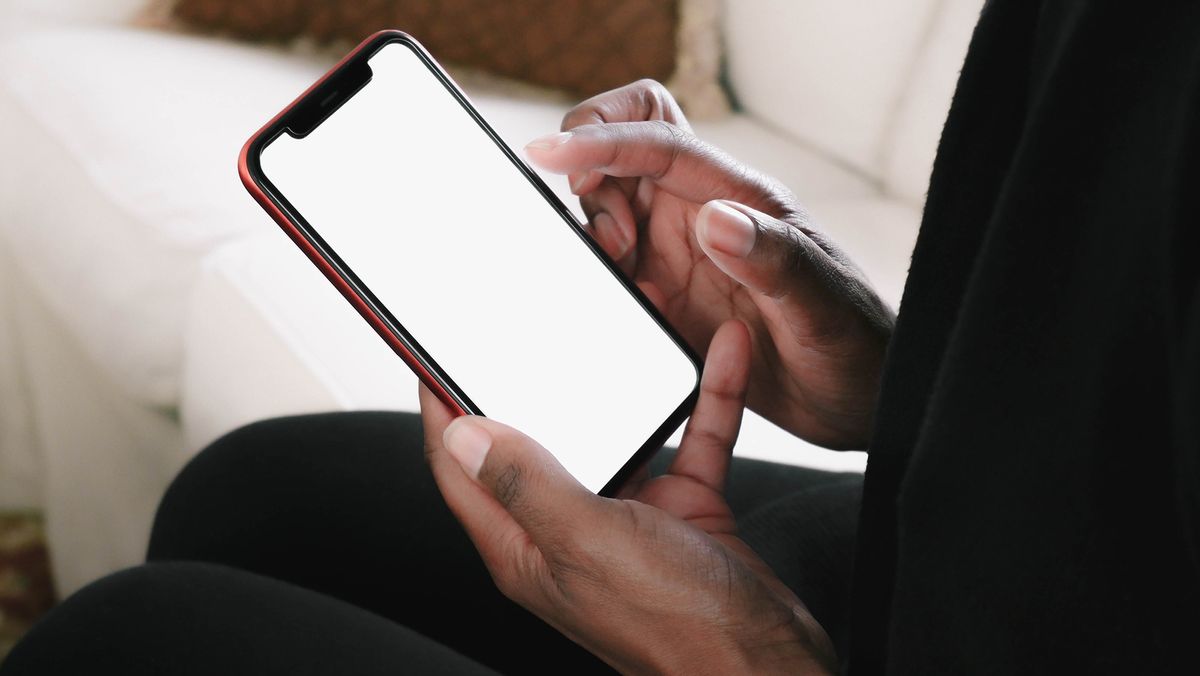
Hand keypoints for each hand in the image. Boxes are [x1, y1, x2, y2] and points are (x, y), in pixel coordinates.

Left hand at [420, 321, 835, 674]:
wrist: (767, 665)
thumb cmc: (676, 626)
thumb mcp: (588, 542)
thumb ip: (527, 485)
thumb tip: (463, 431)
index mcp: (526, 545)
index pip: (460, 468)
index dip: (441, 408)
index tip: (433, 352)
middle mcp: (569, 528)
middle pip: (538, 439)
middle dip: (536, 377)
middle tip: (532, 319)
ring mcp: (628, 516)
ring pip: (617, 431)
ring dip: (625, 381)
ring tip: (627, 321)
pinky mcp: (682, 508)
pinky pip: (689, 439)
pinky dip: (705, 398)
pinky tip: (719, 355)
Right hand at [525, 80, 894, 448]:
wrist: (859, 401)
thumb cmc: (857, 346)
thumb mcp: (822, 308)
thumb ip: (774, 260)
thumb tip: (713, 217)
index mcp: (739, 197)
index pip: (658, 138)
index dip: (600, 137)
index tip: (548, 154)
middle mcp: (703, 214)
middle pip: (621, 152)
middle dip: (591, 176)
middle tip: (614, 245)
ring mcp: (681, 255)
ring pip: (607, 206)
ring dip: (592, 231)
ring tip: (626, 278)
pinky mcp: (666, 296)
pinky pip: (611, 266)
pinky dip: (596, 275)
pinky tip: (624, 307)